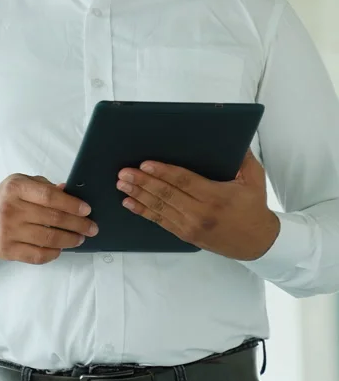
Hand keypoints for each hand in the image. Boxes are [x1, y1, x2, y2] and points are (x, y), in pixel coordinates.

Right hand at [0, 175, 97, 264]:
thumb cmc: (7, 199)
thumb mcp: (22, 183)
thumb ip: (44, 186)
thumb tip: (69, 192)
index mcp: (16, 188)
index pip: (49, 196)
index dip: (71, 204)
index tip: (86, 210)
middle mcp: (11, 209)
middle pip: (52, 218)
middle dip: (77, 224)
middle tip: (91, 227)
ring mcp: (8, 231)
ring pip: (48, 238)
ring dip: (69, 239)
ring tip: (80, 238)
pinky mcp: (7, 250)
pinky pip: (37, 255)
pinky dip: (54, 253)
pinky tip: (61, 248)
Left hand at [116, 150, 279, 259]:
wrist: (257, 244)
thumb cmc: (254, 207)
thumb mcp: (255, 179)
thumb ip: (243, 158)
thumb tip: (232, 136)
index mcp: (216, 197)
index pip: (184, 182)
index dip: (163, 172)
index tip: (145, 163)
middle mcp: (201, 213)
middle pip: (166, 195)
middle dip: (143, 182)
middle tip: (124, 172)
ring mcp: (191, 226)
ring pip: (159, 208)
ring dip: (138, 195)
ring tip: (122, 184)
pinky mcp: (186, 235)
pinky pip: (160, 221)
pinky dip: (143, 211)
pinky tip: (130, 203)